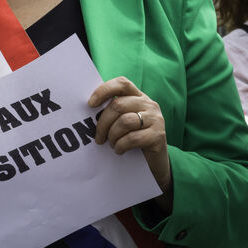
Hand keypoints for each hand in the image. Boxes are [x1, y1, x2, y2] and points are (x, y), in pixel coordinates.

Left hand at [89, 77, 171, 208]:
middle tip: (98, 138)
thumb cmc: (134, 140)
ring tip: (111, 144)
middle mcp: (149, 104)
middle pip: (118, 105)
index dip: (104, 90)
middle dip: (103, 123)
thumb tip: (88, 110)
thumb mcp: (125, 122)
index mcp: (139, 97)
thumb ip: (114, 113)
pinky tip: (119, 150)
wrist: (156, 163)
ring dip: (112, 136)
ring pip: (125, 121)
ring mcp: (156, 119)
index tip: (90, 104)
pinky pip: (132, 138)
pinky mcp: (158, 135)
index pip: (122, 84)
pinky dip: (121, 145)